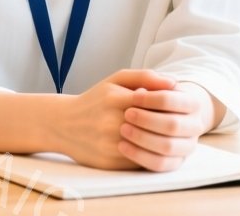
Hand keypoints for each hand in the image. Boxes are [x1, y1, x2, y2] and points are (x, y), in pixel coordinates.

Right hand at [49, 69, 178, 170]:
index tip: (175, 106)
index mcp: (115, 98)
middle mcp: (111, 122)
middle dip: (168, 124)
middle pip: (155, 125)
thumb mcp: (116, 80)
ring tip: (167, 135)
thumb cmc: (96, 100)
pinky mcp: (109, 162)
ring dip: (161, 141)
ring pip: (149, 145)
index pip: (156, 102)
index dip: (169, 105)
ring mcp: (110, 144)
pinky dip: (149, 154)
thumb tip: (174, 83)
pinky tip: (152, 148)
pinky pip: (139, 160)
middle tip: (177, 122)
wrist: (63, 124)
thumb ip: (145, 77)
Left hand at [118, 81, 217, 170]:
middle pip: (172, 125)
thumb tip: (147, 89)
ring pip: (167, 147)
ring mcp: (187, 146)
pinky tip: (122, 146)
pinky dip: (140, 156)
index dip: (151, 99)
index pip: (171, 100)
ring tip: (123, 129)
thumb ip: (147, 79)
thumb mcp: (147, 83)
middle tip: (126, 114)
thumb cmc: (151, 98)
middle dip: (146, 120)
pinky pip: (160, 164)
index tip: (133, 97)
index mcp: (193, 103)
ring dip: (142, 138)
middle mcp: (195, 126)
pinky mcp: (175, 162)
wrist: (158, 117)